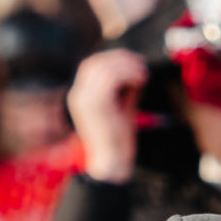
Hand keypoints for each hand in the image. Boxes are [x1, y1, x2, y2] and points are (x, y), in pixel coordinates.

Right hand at [69, 50, 147, 184]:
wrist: (111, 162)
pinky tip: (140, 80)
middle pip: (96, 63)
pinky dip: (128, 74)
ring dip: (127, 66)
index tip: (135, 61)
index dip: (114, 58)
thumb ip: (124, 87)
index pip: (92, 65)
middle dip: (122, 58)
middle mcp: (77, 95)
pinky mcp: (95, 105)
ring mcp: (84, 100)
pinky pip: (111, 79)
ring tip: (143, 74)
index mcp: (80, 96)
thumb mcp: (121, 106)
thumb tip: (135, 66)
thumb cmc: (118, 138)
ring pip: (105, 69)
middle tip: (142, 65)